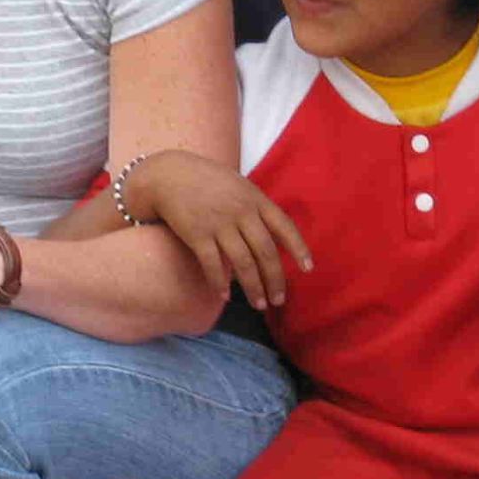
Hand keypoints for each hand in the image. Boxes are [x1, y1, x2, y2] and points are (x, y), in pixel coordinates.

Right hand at [128, 152, 310, 308]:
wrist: (169, 174)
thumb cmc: (207, 181)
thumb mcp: (239, 186)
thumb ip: (256, 208)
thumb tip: (273, 237)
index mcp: (255, 199)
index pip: (284, 226)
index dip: (298, 248)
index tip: (308, 268)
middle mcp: (241, 212)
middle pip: (266, 252)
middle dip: (275, 280)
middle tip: (278, 300)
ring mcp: (220, 224)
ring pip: (243, 263)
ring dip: (253, 288)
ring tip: (259, 305)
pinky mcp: (198, 234)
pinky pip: (213, 265)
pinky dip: (220, 283)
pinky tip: (225, 297)